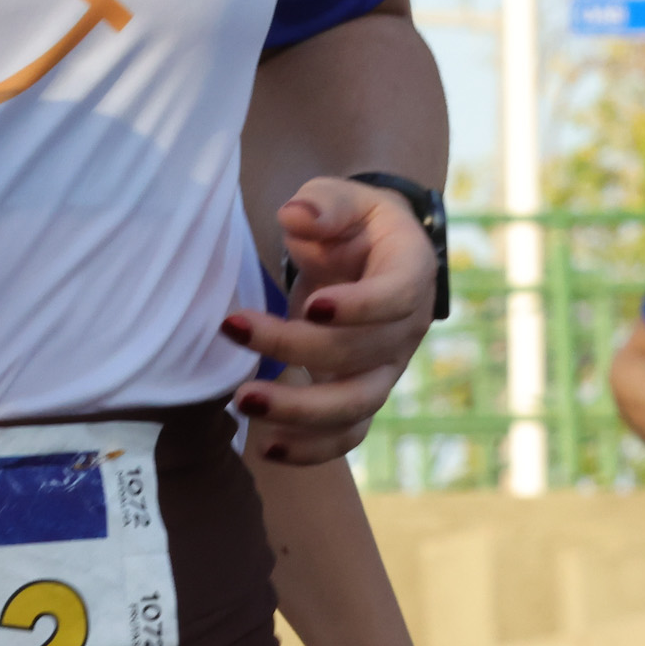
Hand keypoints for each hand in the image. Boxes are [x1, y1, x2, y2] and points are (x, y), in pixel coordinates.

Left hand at [223, 179, 441, 461]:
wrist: (371, 251)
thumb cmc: (353, 220)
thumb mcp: (341, 197)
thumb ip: (324, 205)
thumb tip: (297, 217)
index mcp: (410, 272)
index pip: (395, 299)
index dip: (359, 309)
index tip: (311, 305)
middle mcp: (407, 329)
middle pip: (361, 354)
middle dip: (296, 349)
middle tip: (234, 330)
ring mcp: (386, 368)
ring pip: (355, 406)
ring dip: (300, 412)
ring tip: (242, 400)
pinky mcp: (362, 392)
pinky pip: (347, 434)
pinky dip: (310, 449)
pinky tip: (265, 447)